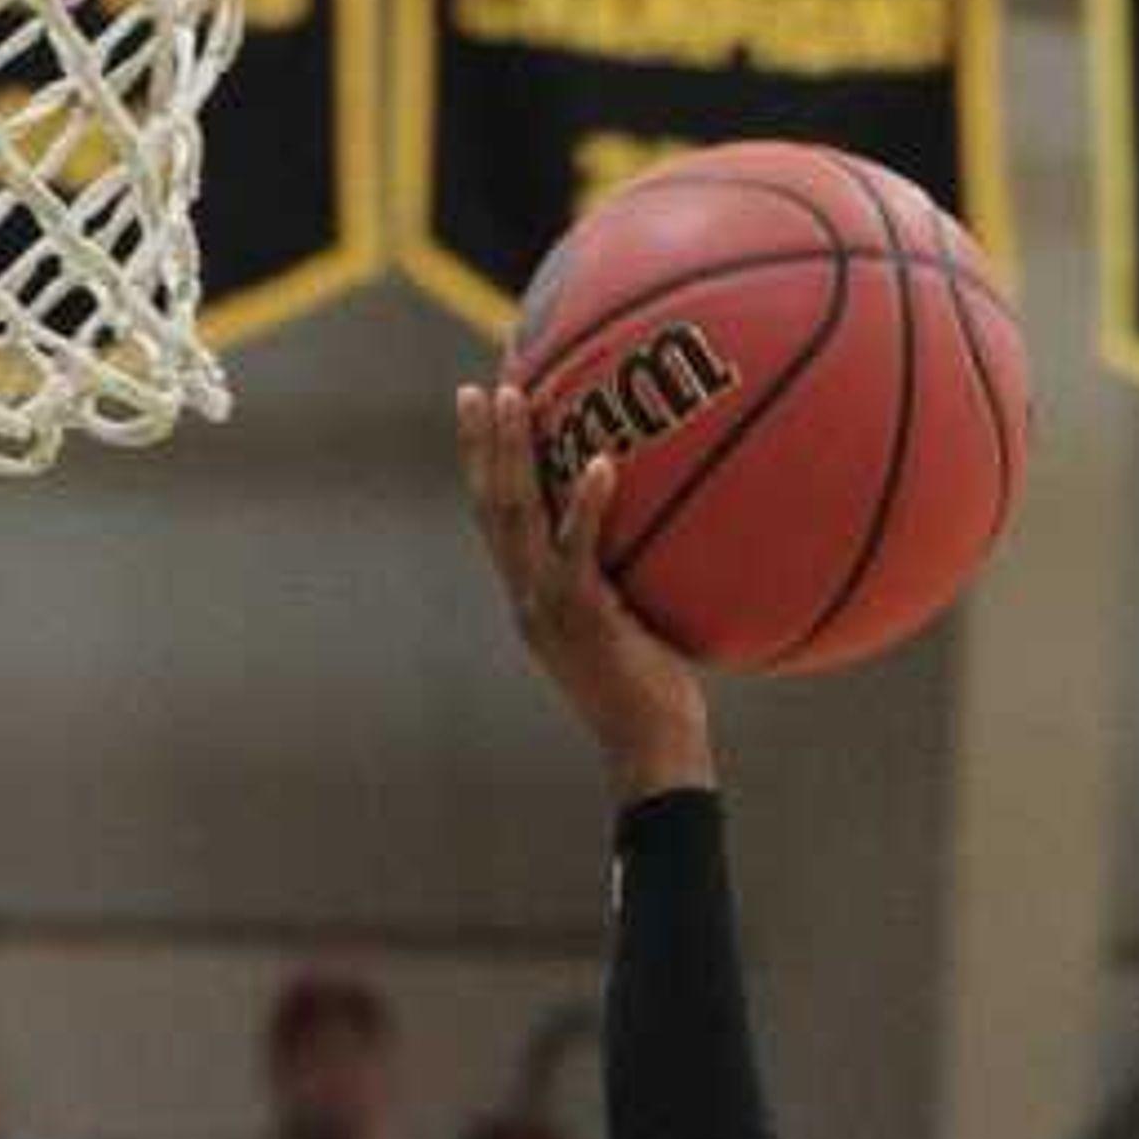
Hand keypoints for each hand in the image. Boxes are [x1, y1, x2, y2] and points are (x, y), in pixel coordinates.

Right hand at [457, 377, 716, 795]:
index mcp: (532, 601)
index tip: (478, 416)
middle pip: (491, 509)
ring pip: (517, 518)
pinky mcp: (583, 617)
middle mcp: (528, 600)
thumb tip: (661, 534)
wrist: (652, 749)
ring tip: (514, 398)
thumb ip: (626, 584)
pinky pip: (581, 551)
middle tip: (477, 389)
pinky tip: (601, 462)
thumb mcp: (632, 630)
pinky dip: (588, 506)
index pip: (496, 526)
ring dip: (512, 455)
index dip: (482, 470)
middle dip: (480, 446)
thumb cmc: (656, 696)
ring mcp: (549, 608)